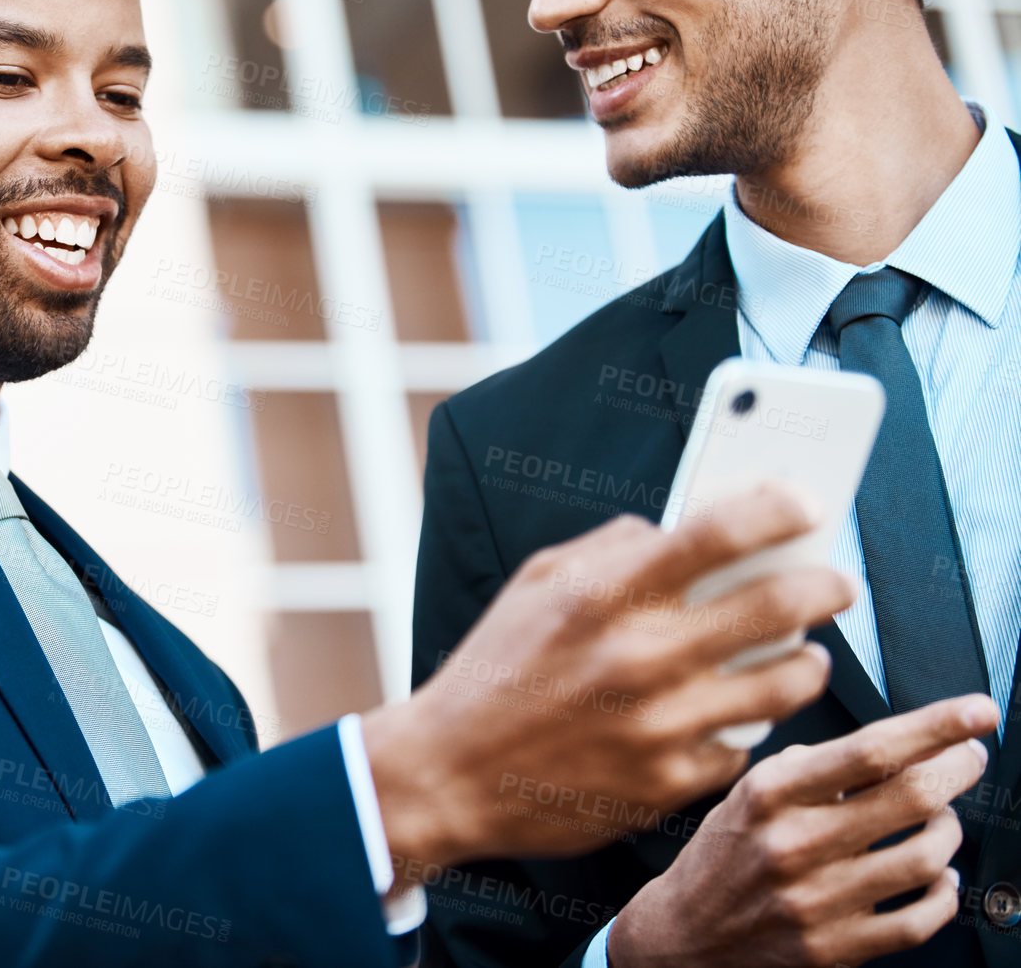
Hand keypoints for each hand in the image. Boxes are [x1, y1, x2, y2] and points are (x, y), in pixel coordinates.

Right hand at [363, 483, 852, 874]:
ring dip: (808, 660)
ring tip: (804, 653)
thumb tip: (680, 529)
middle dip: (825, 584)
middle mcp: (637, 656)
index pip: (715, 532)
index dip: (776, 508)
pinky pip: (744, 744)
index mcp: (600, 595)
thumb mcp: (534, 586)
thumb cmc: (493, 672)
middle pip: (777, 603)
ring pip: (785, 682)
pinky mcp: (669, 782)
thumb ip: (609, 548)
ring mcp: (658, 725)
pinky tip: (733, 712)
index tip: (807, 503)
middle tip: (835, 582)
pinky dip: (746, 724)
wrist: (449, 776)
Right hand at [609, 694, 997, 966]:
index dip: (935, 726)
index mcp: (769, 794)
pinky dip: (944, 894)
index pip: (869, 750)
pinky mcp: (835, 949)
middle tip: (970, 758)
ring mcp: (816, 901)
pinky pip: (920, 921)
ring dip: (949, 831)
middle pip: (910, 797)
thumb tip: (893, 750)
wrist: (687, 934)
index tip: (977, 711)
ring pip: (925, 858)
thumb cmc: (724, 855)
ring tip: (940, 820)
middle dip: (959, 769)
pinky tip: (937, 878)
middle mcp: (793, 844)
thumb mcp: (750, 792)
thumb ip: (814, 769)